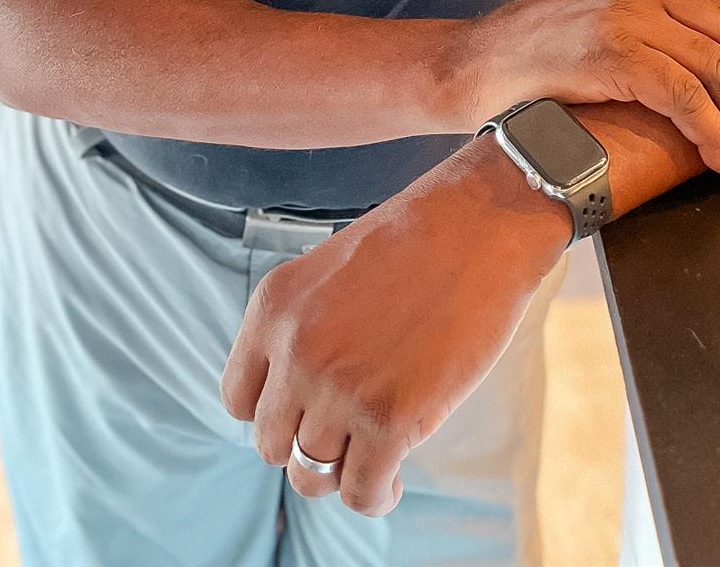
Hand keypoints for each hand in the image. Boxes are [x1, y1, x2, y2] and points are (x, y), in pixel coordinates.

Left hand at [219, 147, 558, 519]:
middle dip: (306, 445)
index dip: (274, 413)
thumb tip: (303, 392)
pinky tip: (394, 478)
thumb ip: (306, 326)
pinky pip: (361, 492)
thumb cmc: (419, 238)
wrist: (481, 223)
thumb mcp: (331, 269)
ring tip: (371, 458)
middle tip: (345, 433)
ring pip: (311, 475)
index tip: (304, 412)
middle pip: (271, 443)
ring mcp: (339, 388)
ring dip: (342, 473)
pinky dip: (376, 495)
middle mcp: (295, 351)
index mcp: (274, 307)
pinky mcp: (390, 419)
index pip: (238, 399)